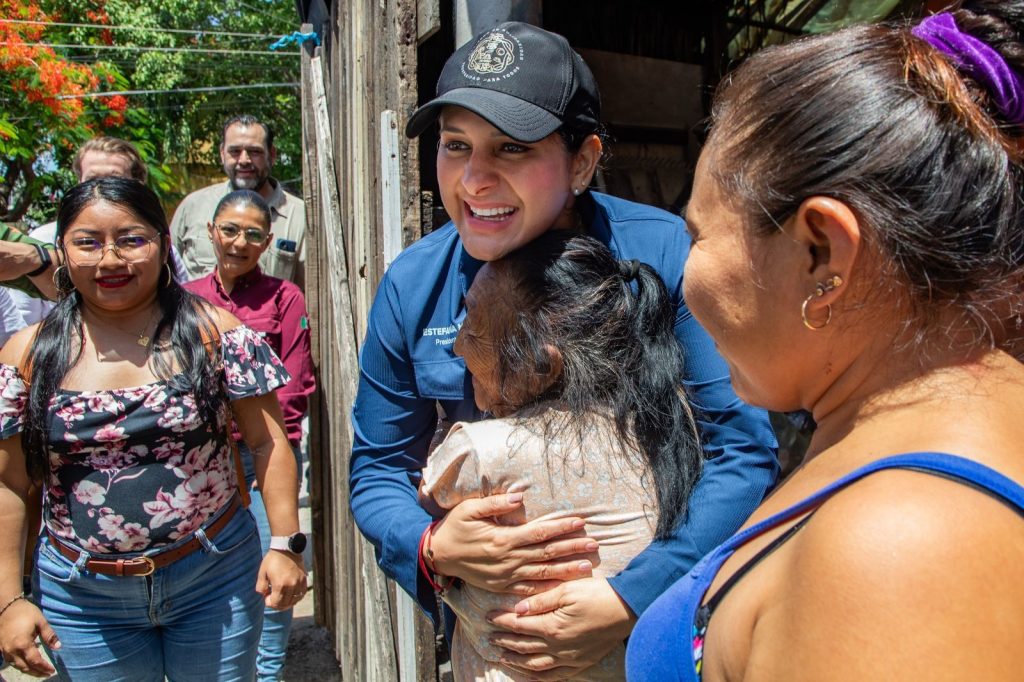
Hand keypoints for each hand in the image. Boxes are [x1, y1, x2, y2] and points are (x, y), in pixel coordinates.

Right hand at [0, 598, 58, 676]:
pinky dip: (19, 665)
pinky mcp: (0, 648)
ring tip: (38, 671)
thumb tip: (58, 647)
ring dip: (27, 670)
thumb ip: (49, 636)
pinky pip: (9, 661)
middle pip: (25, 667)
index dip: (44, 668)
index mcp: (23, 644)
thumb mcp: (41, 622)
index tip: (52, 670)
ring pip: (16, 666)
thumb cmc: (26, 612)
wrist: (7, 607)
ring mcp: (4, 650)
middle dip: (37, 672)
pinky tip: (25, 664)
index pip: (35, 661)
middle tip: (46, 674)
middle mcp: (12, 650)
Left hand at [255, 550, 306, 610]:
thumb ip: (260, 587)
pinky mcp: (304, 580)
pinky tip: (290, 595)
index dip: (269, 603)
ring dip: (287, 602)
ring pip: (294, 601)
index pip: (276, 603)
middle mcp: (291, 585)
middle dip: (277, 605)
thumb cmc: (272, 560)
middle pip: (285, 604)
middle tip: (273, 598)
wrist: (286, 548)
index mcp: (280, 584)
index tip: (266, 597)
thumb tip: (264, 595)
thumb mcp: (262, 573)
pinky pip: (301, 594)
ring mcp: (299, 583)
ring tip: (281, 597)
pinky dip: (296, 597)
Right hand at [429, 493, 598, 595]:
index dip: (561, 528)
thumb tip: (518, 496)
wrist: (438, 555)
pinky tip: (563, 587)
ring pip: (542, 573)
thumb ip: (495, 504)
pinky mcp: (502, 585)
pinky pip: (528, 588)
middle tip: (594, 545)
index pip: (539, 532)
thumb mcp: (470, 509)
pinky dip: (546, 588)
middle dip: (572, 549)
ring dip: (566, 570)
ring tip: (588, 567)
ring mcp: (506, 575)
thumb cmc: (455, 527)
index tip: (580, 522)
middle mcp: (507, 559)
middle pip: (546, 554)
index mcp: (502, 539)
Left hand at [487, 577, 635, 679]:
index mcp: (553, 626)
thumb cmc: (598, 594)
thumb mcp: (567, 589)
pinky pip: (555, 676)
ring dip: (517, 661)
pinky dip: (539, 677)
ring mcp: (570, 658)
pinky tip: (530, 674)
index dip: (501, 621)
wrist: (628, 609)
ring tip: (502, 656)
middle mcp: (558, 647)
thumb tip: (518, 609)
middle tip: (489, 638)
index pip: (519, 625)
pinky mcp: (581, 663)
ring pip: (535, 665)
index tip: (488, 617)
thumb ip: (541, 600)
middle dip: (504, 641)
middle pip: (523, 646)